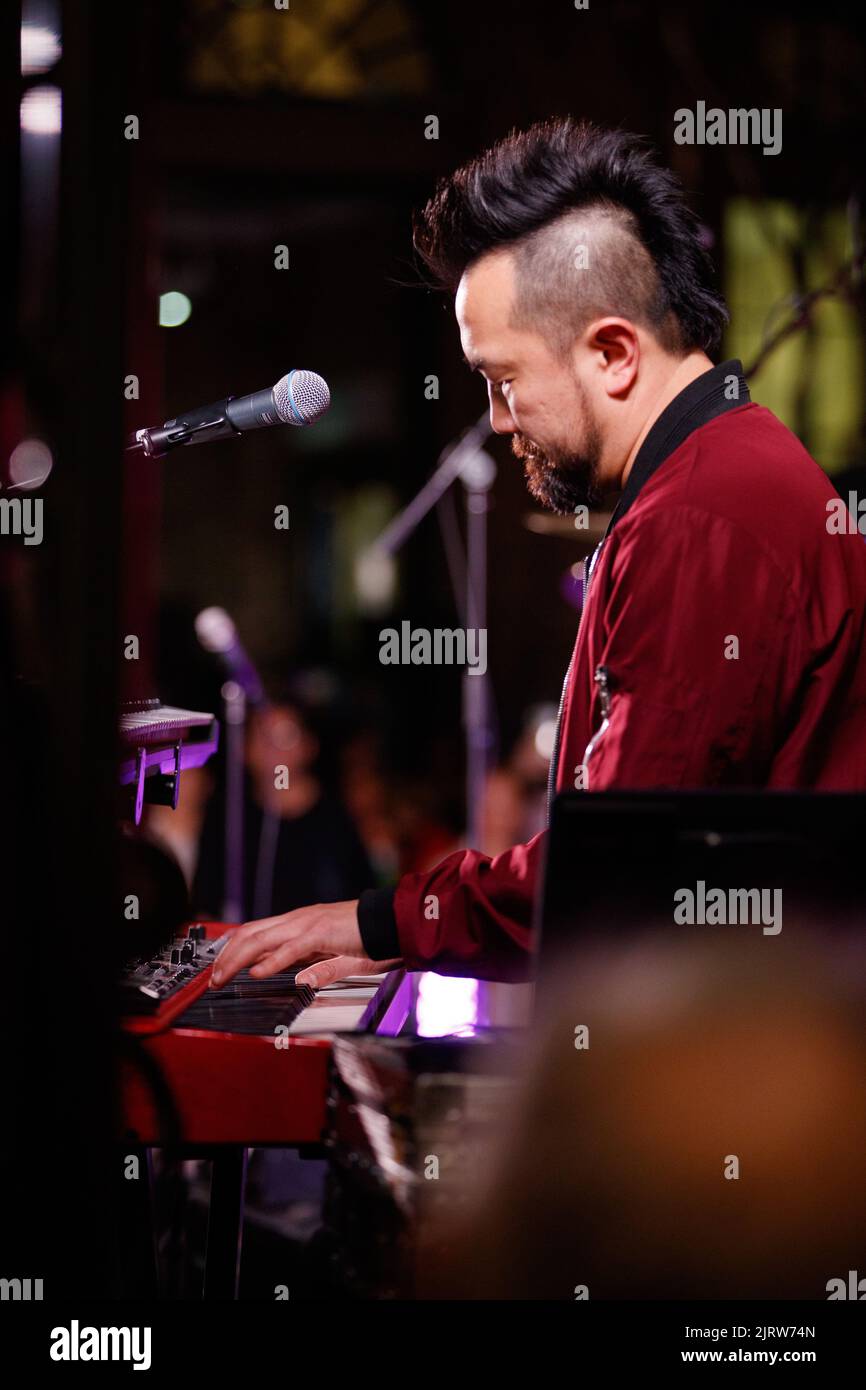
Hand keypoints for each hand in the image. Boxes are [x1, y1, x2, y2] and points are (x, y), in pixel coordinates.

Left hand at [209, 899, 399, 989]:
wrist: (394, 922)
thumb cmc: (369, 938)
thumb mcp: (336, 958)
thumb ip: (316, 968)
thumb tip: (295, 979)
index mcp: (300, 924)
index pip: (256, 932)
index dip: (233, 950)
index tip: (219, 969)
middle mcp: (298, 920)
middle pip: (250, 933)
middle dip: (226, 957)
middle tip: (212, 979)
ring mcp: (308, 924)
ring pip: (262, 939)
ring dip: (238, 960)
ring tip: (223, 977)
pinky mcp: (322, 933)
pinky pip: (291, 948)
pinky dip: (271, 961)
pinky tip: (257, 973)